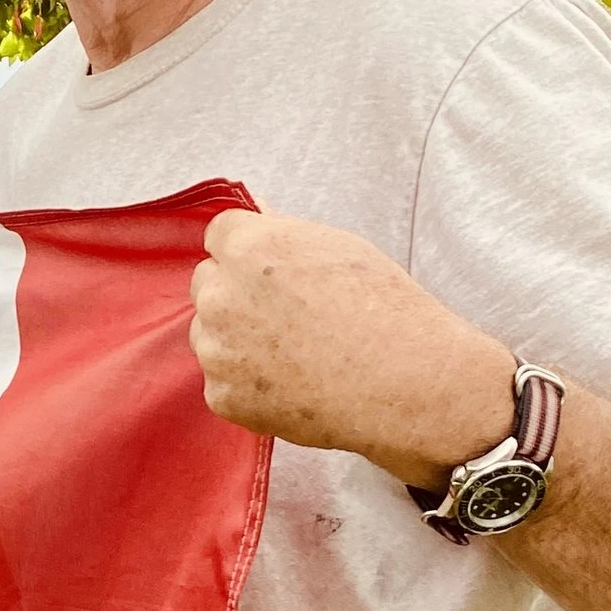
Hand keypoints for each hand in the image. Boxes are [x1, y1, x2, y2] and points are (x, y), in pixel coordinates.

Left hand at [189, 210, 517, 485]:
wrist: (403, 382)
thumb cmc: (383, 311)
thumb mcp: (338, 248)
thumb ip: (283, 233)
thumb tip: (258, 215)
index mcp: (248, 247)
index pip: (219, 236)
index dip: (246, 252)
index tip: (268, 270)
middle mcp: (221, 294)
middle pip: (207, 284)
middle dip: (236, 294)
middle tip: (285, 314)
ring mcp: (217, 348)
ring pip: (209, 335)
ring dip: (236, 340)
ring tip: (293, 353)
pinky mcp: (222, 395)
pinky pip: (222, 382)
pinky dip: (247, 386)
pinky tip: (291, 384)